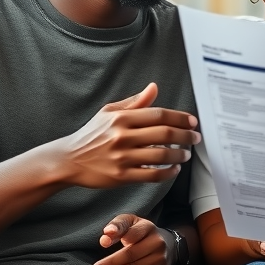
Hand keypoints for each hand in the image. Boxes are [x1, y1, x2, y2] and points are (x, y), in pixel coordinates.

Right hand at [54, 83, 200, 187]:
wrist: (68, 159)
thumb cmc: (91, 134)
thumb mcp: (109, 112)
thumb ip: (135, 102)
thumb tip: (154, 87)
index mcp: (121, 118)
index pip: (159, 115)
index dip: (180, 118)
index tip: (193, 122)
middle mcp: (122, 136)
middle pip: (164, 134)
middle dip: (185, 136)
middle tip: (195, 138)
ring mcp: (121, 157)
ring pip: (161, 156)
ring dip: (179, 155)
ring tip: (185, 154)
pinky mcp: (121, 176)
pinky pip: (151, 175)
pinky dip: (167, 173)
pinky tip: (173, 169)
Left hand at [89, 214, 170, 264]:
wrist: (164, 243)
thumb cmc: (139, 231)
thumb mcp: (129, 222)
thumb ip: (117, 226)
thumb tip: (106, 235)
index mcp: (148, 227)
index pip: (132, 233)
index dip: (116, 237)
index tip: (102, 244)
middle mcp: (157, 242)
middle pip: (131, 255)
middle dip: (110, 263)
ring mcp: (160, 258)